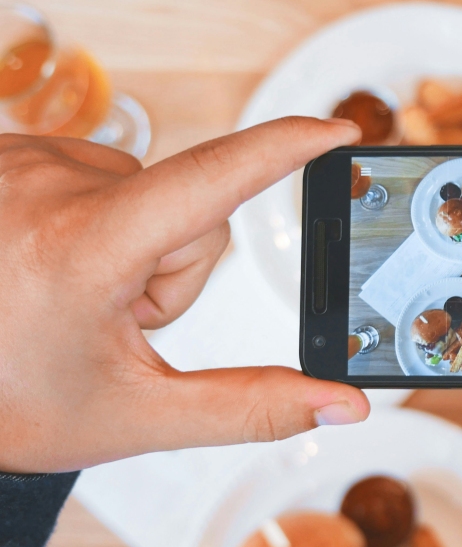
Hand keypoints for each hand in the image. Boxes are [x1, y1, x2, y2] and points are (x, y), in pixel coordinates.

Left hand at [0, 117, 368, 472]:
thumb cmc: (15, 405)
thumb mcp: (139, 415)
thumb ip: (254, 407)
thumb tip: (343, 406)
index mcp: (80, 250)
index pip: (212, 179)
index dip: (286, 149)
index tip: (339, 131)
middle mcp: (43, 185)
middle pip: (191, 206)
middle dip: (178, 266)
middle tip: (115, 319)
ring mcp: (17, 161)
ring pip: (149, 190)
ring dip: (137, 244)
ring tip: (75, 293)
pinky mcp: (6, 153)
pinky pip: (100, 175)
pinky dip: (99, 220)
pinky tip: (52, 262)